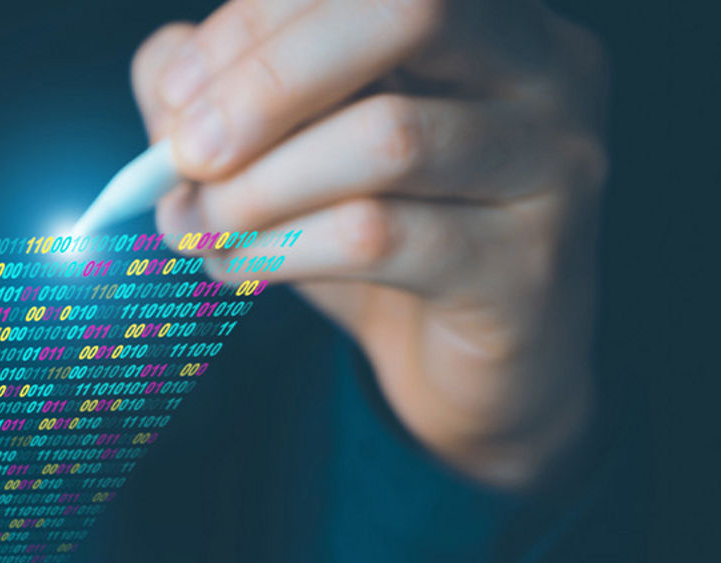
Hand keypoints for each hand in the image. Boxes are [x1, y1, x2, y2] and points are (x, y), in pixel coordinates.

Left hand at [131, 0, 609, 489]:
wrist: (468, 368)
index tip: (176, 96)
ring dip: (259, 187)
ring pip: (388, 138)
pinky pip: (381, 238)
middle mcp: (545, 67)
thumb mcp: (295, 147)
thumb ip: (224, 91)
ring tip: (200, 226)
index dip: (254, 20)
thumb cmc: (381, 234)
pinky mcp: (525, 268)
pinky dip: (280, 250)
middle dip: (267, 80)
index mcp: (489, 13)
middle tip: (188, 153)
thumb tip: (167, 76)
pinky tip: (237, 266)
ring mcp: (553, 165)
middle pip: (408, 9)